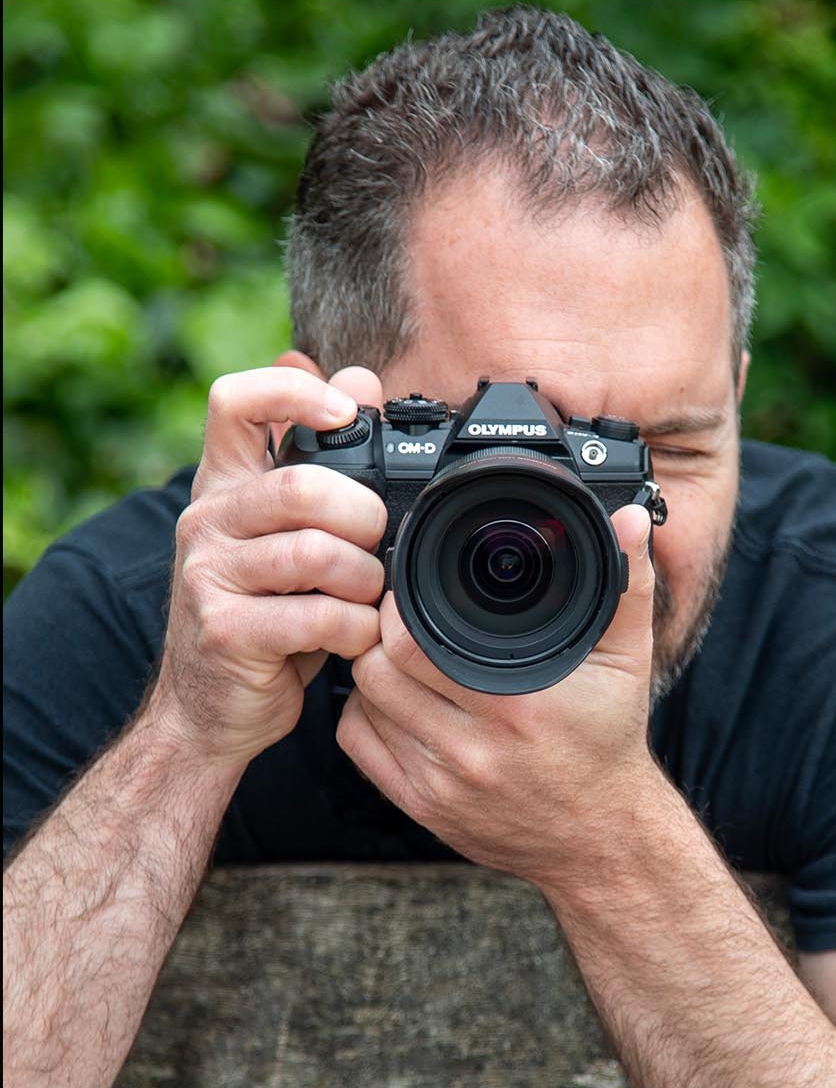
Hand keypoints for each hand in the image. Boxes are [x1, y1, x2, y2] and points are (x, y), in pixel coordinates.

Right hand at [149, 361, 388, 769]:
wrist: (213, 709)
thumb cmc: (268, 612)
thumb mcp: (290, 532)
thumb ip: (322, 460)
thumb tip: (359, 378)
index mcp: (226, 486)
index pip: (235, 402)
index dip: (293, 392)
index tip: (345, 413)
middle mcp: (206, 520)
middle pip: (302, 486)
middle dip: (365, 518)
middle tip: (377, 547)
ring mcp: (208, 576)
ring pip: (316, 553)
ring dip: (365, 581)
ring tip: (366, 599)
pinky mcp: (225, 631)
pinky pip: (317, 615)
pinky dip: (355, 629)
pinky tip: (351, 638)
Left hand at [336, 502, 661, 890]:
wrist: (602, 836)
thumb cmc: (609, 740)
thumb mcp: (627, 658)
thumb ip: (626, 583)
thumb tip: (630, 519)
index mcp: (517, 703)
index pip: (414, 642)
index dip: (400, 607)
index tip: (411, 590)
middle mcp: (474, 747)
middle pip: (377, 669)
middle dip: (381, 635)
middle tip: (398, 617)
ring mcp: (442, 782)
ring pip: (363, 703)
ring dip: (372, 671)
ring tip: (401, 654)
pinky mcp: (421, 806)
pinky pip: (359, 745)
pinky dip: (366, 714)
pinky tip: (397, 700)